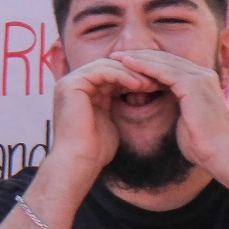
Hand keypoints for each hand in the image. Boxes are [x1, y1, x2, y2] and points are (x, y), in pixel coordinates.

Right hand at [46, 58, 145, 189]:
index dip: (134, 78)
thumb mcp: (111, 119)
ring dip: (132, 73)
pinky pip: (102, 71)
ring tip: (151, 83)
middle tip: (158, 79)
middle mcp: (72, 83)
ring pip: (107, 66)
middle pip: (109, 66)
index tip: (157, 84)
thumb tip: (136, 93)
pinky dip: (122, 76)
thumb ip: (116, 103)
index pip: (111, 74)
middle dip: (135, 73)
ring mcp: (69, 82)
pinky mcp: (71, 84)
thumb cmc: (96, 150)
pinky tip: (139, 85)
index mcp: (80, 91)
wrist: (79, 163)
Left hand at [114, 49, 228, 173]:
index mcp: (201, 82)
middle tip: (116, 55)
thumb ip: (176, 107)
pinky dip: (144, 66)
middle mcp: (203, 75)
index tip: (125, 65)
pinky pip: (163, 70)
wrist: (220, 153)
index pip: (170, 67)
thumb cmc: (201, 145)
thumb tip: (163, 106)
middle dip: (140, 56)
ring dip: (138, 58)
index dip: (147, 65)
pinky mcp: (194, 84)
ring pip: (163, 62)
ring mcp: (200, 77)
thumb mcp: (184, 120)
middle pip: (166, 60)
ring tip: (116, 57)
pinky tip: (126, 64)